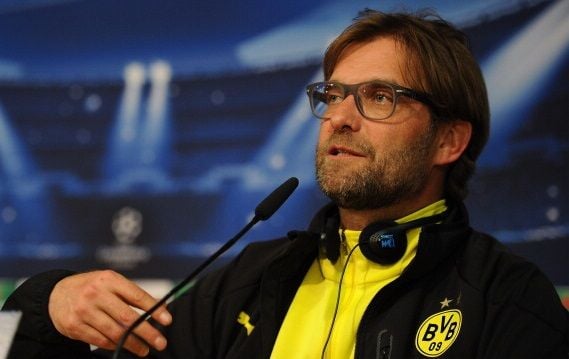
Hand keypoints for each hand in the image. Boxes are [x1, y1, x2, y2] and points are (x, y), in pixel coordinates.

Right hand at [48, 270, 171, 356]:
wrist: (55, 294)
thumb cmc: (91, 287)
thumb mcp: (110, 282)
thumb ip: (131, 293)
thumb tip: (158, 307)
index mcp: (109, 279)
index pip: (137, 296)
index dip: (154, 309)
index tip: (167, 320)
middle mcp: (96, 294)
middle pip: (128, 318)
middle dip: (147, 332)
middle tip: (161, 342)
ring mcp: (84, 311)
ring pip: (115, 332)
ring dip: (133, 344)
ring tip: (145, 350)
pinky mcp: (74, 326)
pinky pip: (100, 340)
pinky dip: (115, 345)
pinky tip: (124, 347)